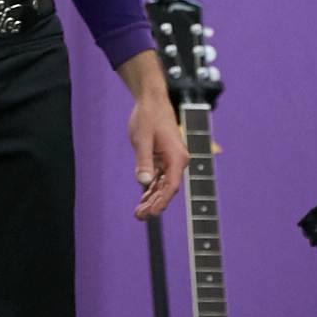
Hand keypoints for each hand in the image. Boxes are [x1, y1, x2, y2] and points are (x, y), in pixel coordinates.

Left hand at [131, 91, 185, 220]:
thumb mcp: (142, 139)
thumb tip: (142, 181)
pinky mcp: (164, 158)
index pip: (171, 186)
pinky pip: (159, 177)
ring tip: (139, 213)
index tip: (152, 213)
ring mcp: (171, 160)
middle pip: (167, 188)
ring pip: (163, 185)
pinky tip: (143, 198)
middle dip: (154, 204)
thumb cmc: (148, 116)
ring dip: (152, 198)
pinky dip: (151, 188)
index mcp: (177, 156)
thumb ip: (143, 160)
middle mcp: (178, 160)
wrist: (151, 100)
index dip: (162, 201)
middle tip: (139, 216)